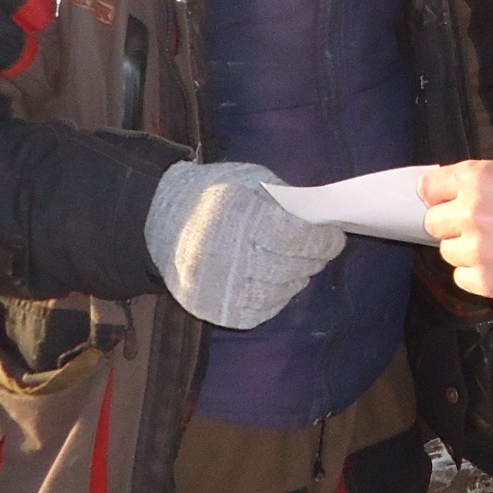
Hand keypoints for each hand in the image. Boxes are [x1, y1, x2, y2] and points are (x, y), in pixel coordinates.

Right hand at [146, 161, 344, 328]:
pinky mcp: (209, 309)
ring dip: (296, 280)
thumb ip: (287, 202)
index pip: (295, 237)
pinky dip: (275, 299)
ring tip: (299, 266)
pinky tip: (276, 282)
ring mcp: (213, 286)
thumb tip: (323, 225)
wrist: (157, 217)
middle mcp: (222, 253)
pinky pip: (258, 312)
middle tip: (321, 251)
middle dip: (314, 259)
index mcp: (234, 214)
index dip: (323, 241)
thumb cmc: (214, 193)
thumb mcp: (250, 180)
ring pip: (276, 293)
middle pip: (288, 267)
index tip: (336, 238)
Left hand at [420, 160, 492, 302]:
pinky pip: (461, 276)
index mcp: (479, 178)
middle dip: (451, 225)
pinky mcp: (481, 277)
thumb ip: (479, 182)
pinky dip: (476, 274)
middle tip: (477, 227)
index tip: (443, 200)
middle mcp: (470, 211)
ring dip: (465, 251)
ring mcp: (474, 247)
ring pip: (447, 251)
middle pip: (433, 222)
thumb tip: (443, 188)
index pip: (430, 186)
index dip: (437, 195)